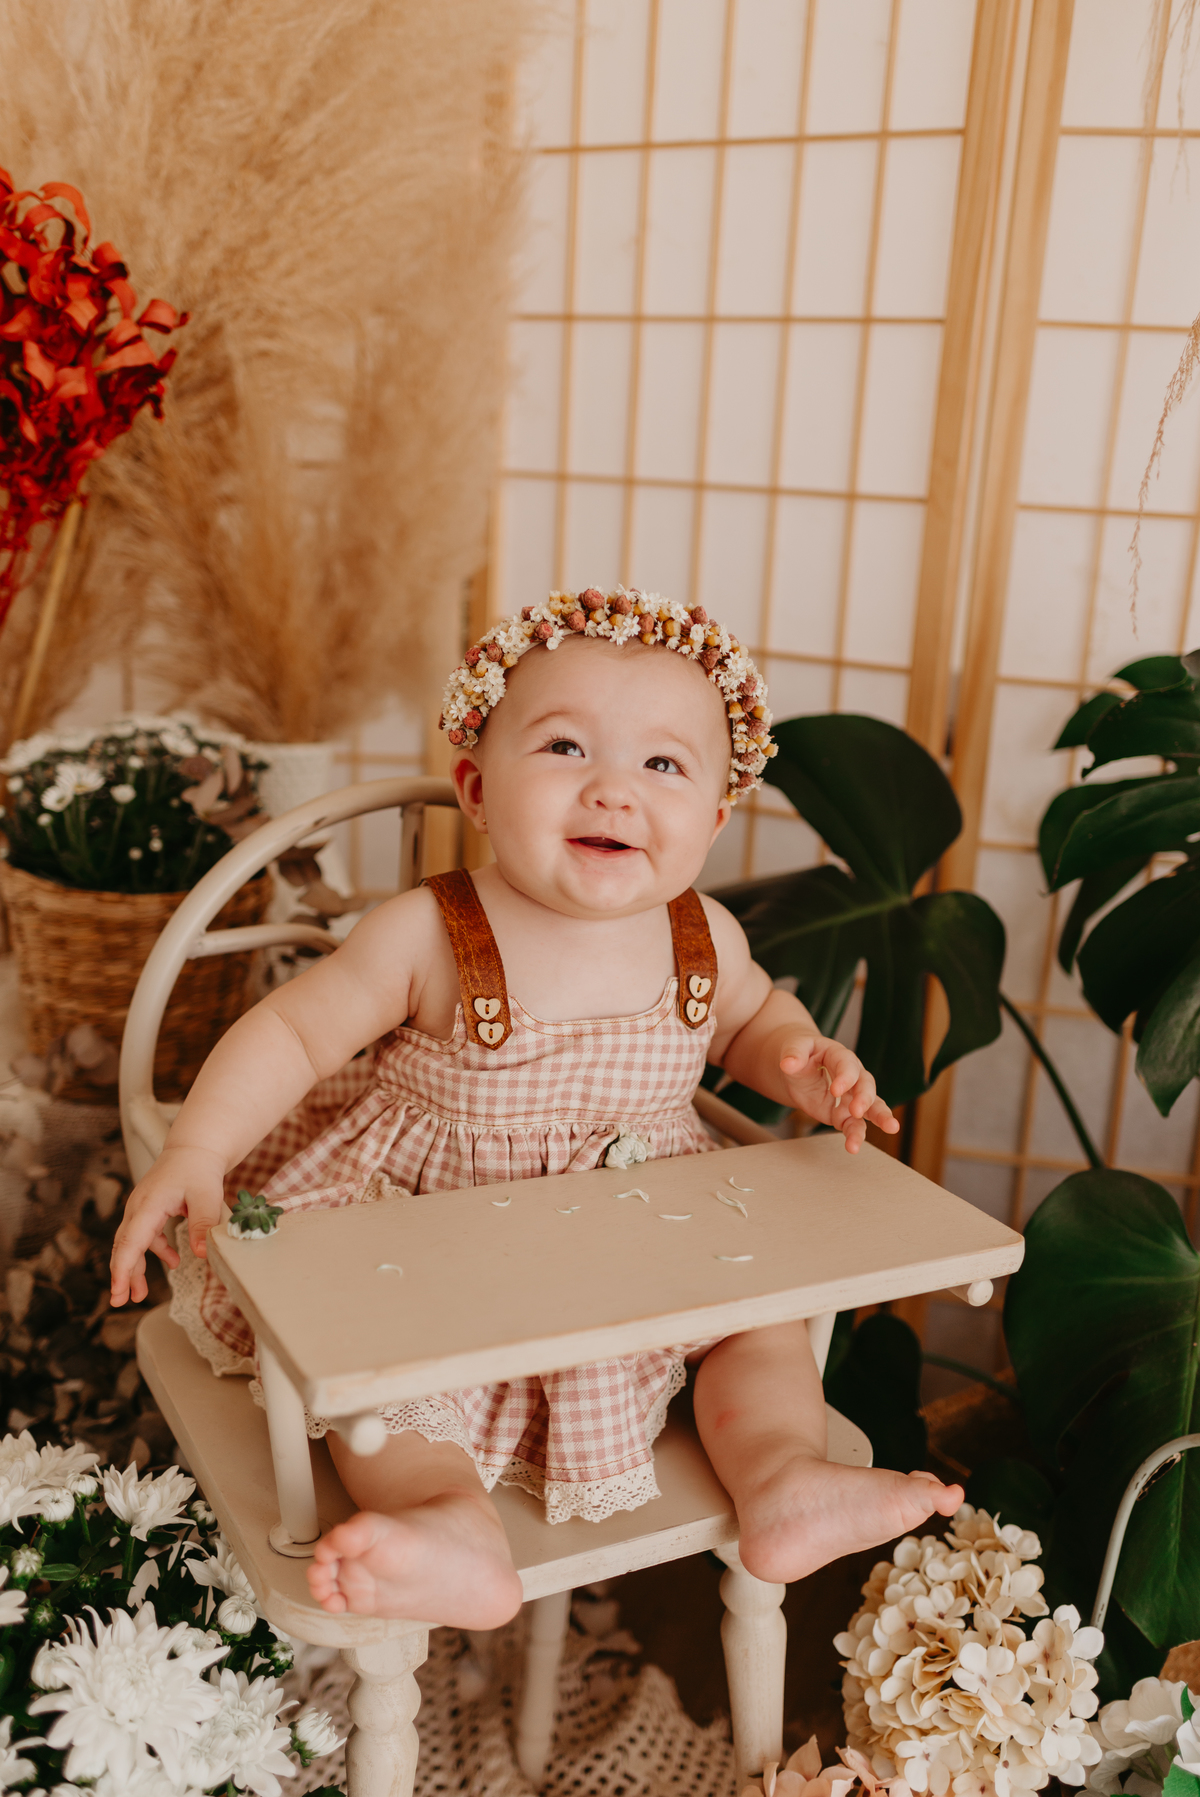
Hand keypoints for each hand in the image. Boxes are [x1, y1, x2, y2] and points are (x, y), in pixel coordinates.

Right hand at [109, 1144, 225, 1306]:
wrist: (194, 1148)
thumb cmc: (197, 1168)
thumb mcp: (206, 1195)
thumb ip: (202, 1224)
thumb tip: (200, 1253)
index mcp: (148, 1205)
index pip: (130, 1242)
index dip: (122, 1269)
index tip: (118, 1290)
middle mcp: (138, 1208)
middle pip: (123, 1246)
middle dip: (120, 1275)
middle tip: (119, 1300)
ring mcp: (141, 1209)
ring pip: (131, 1243)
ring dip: (134, 1268)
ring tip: (137, 1294)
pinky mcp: (149, 1212)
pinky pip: (145, 1236)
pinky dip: (154, 1251)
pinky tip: (171, 1262)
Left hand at [778, 1035, 897, 1152]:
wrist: (799, 1067)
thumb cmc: (800, 1054)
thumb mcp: (794, 1049)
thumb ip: (793, 1054)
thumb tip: (788, 1063)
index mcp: (839, 1056)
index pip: (847, 1065)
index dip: (845, 1078)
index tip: (836, 1091)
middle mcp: (852, 1076)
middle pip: (865, 1085)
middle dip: (864, 1097)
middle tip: (858, 1110)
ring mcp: (851, 1096)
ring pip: (871, 1106)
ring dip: (879, 1117)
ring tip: (891, 1128)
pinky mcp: (844, 1114)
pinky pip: (853, 1125)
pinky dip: (855, 1135)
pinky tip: (854, 1146)